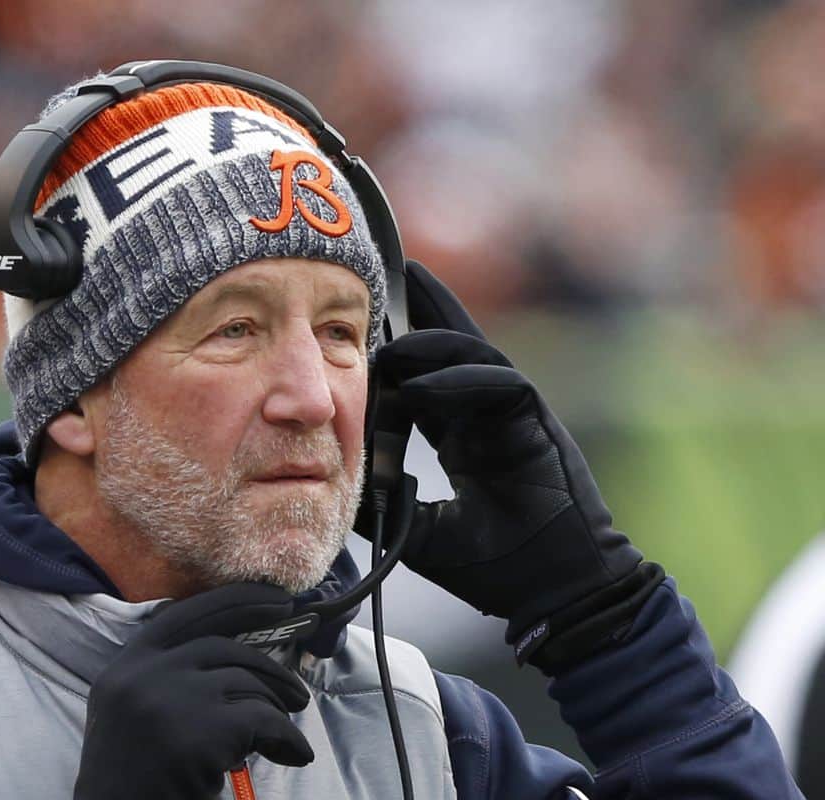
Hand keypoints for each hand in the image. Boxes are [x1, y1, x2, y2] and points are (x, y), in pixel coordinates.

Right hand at [74, 583, 313, 798]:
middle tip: (298, 687)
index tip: (276, 599)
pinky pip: (263, 720)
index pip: (187, 614)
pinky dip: (287, 737)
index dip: (237, 601)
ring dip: (276, 706)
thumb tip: (232, 651)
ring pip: (246, 683)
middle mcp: (145, 672)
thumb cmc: (132, 776)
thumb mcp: (130, 708)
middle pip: (223, 647)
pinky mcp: (201, 731)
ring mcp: (172, 697)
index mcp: (127, 664)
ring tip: (287, 729)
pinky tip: (295, 753)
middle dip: (270, 663)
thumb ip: (166, 673)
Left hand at [360, 261, 662, 672]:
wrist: (557, 594)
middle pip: (455, 349)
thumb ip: (386, 505)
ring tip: (387, 346)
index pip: (426, 382)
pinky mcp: (538, 426)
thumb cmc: (498, 567)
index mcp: (464, 439)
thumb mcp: (422, 533)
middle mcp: (488, 419)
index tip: (361, 336)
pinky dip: (460, 383)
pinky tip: (420, 391)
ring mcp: (515, 419)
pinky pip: (501, 385)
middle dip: (423, 311)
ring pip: (475, 357)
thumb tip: (335, 486)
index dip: (395, 359)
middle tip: (386, 281)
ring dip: (431, 345)